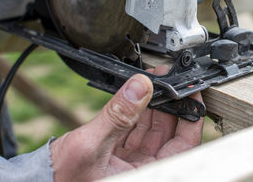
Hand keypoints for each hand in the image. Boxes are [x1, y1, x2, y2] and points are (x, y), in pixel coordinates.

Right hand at [50, 66, 203, 181]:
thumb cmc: (59, 178)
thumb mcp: (89, 145)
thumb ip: (117, 115)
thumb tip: (141, 87)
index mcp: (145, 177)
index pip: (183, 146)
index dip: (191, 118)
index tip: (193, 94)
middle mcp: (143, 171)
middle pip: (169, 135)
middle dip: (171, 105)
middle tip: (169, 81)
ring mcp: (132, 163)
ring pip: (153, 130)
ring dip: (154, 105)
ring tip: (154, 83)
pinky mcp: (119, 155)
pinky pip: (136, 129)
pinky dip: (138, 111)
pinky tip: (139, 95)